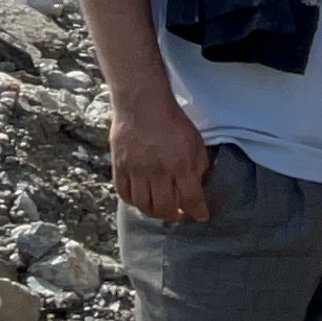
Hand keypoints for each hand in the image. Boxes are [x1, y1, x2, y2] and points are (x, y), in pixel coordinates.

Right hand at [111, 93, 211, 223]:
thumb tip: (198, 186)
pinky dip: (134, 202)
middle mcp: (158, 172)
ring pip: (143, 205)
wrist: (142, 104)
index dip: (198, 212)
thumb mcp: (196, 142)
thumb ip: (199, 166)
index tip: (201, 216)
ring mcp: (136, 171)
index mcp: (181, 165)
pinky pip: (124, 194)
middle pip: (165, 208)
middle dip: (175, 216)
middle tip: (179, 214)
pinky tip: (142, 200)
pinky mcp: (120, 167)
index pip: (191, 199)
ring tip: (161, 210)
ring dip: (154, 212)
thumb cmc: (173, 122)